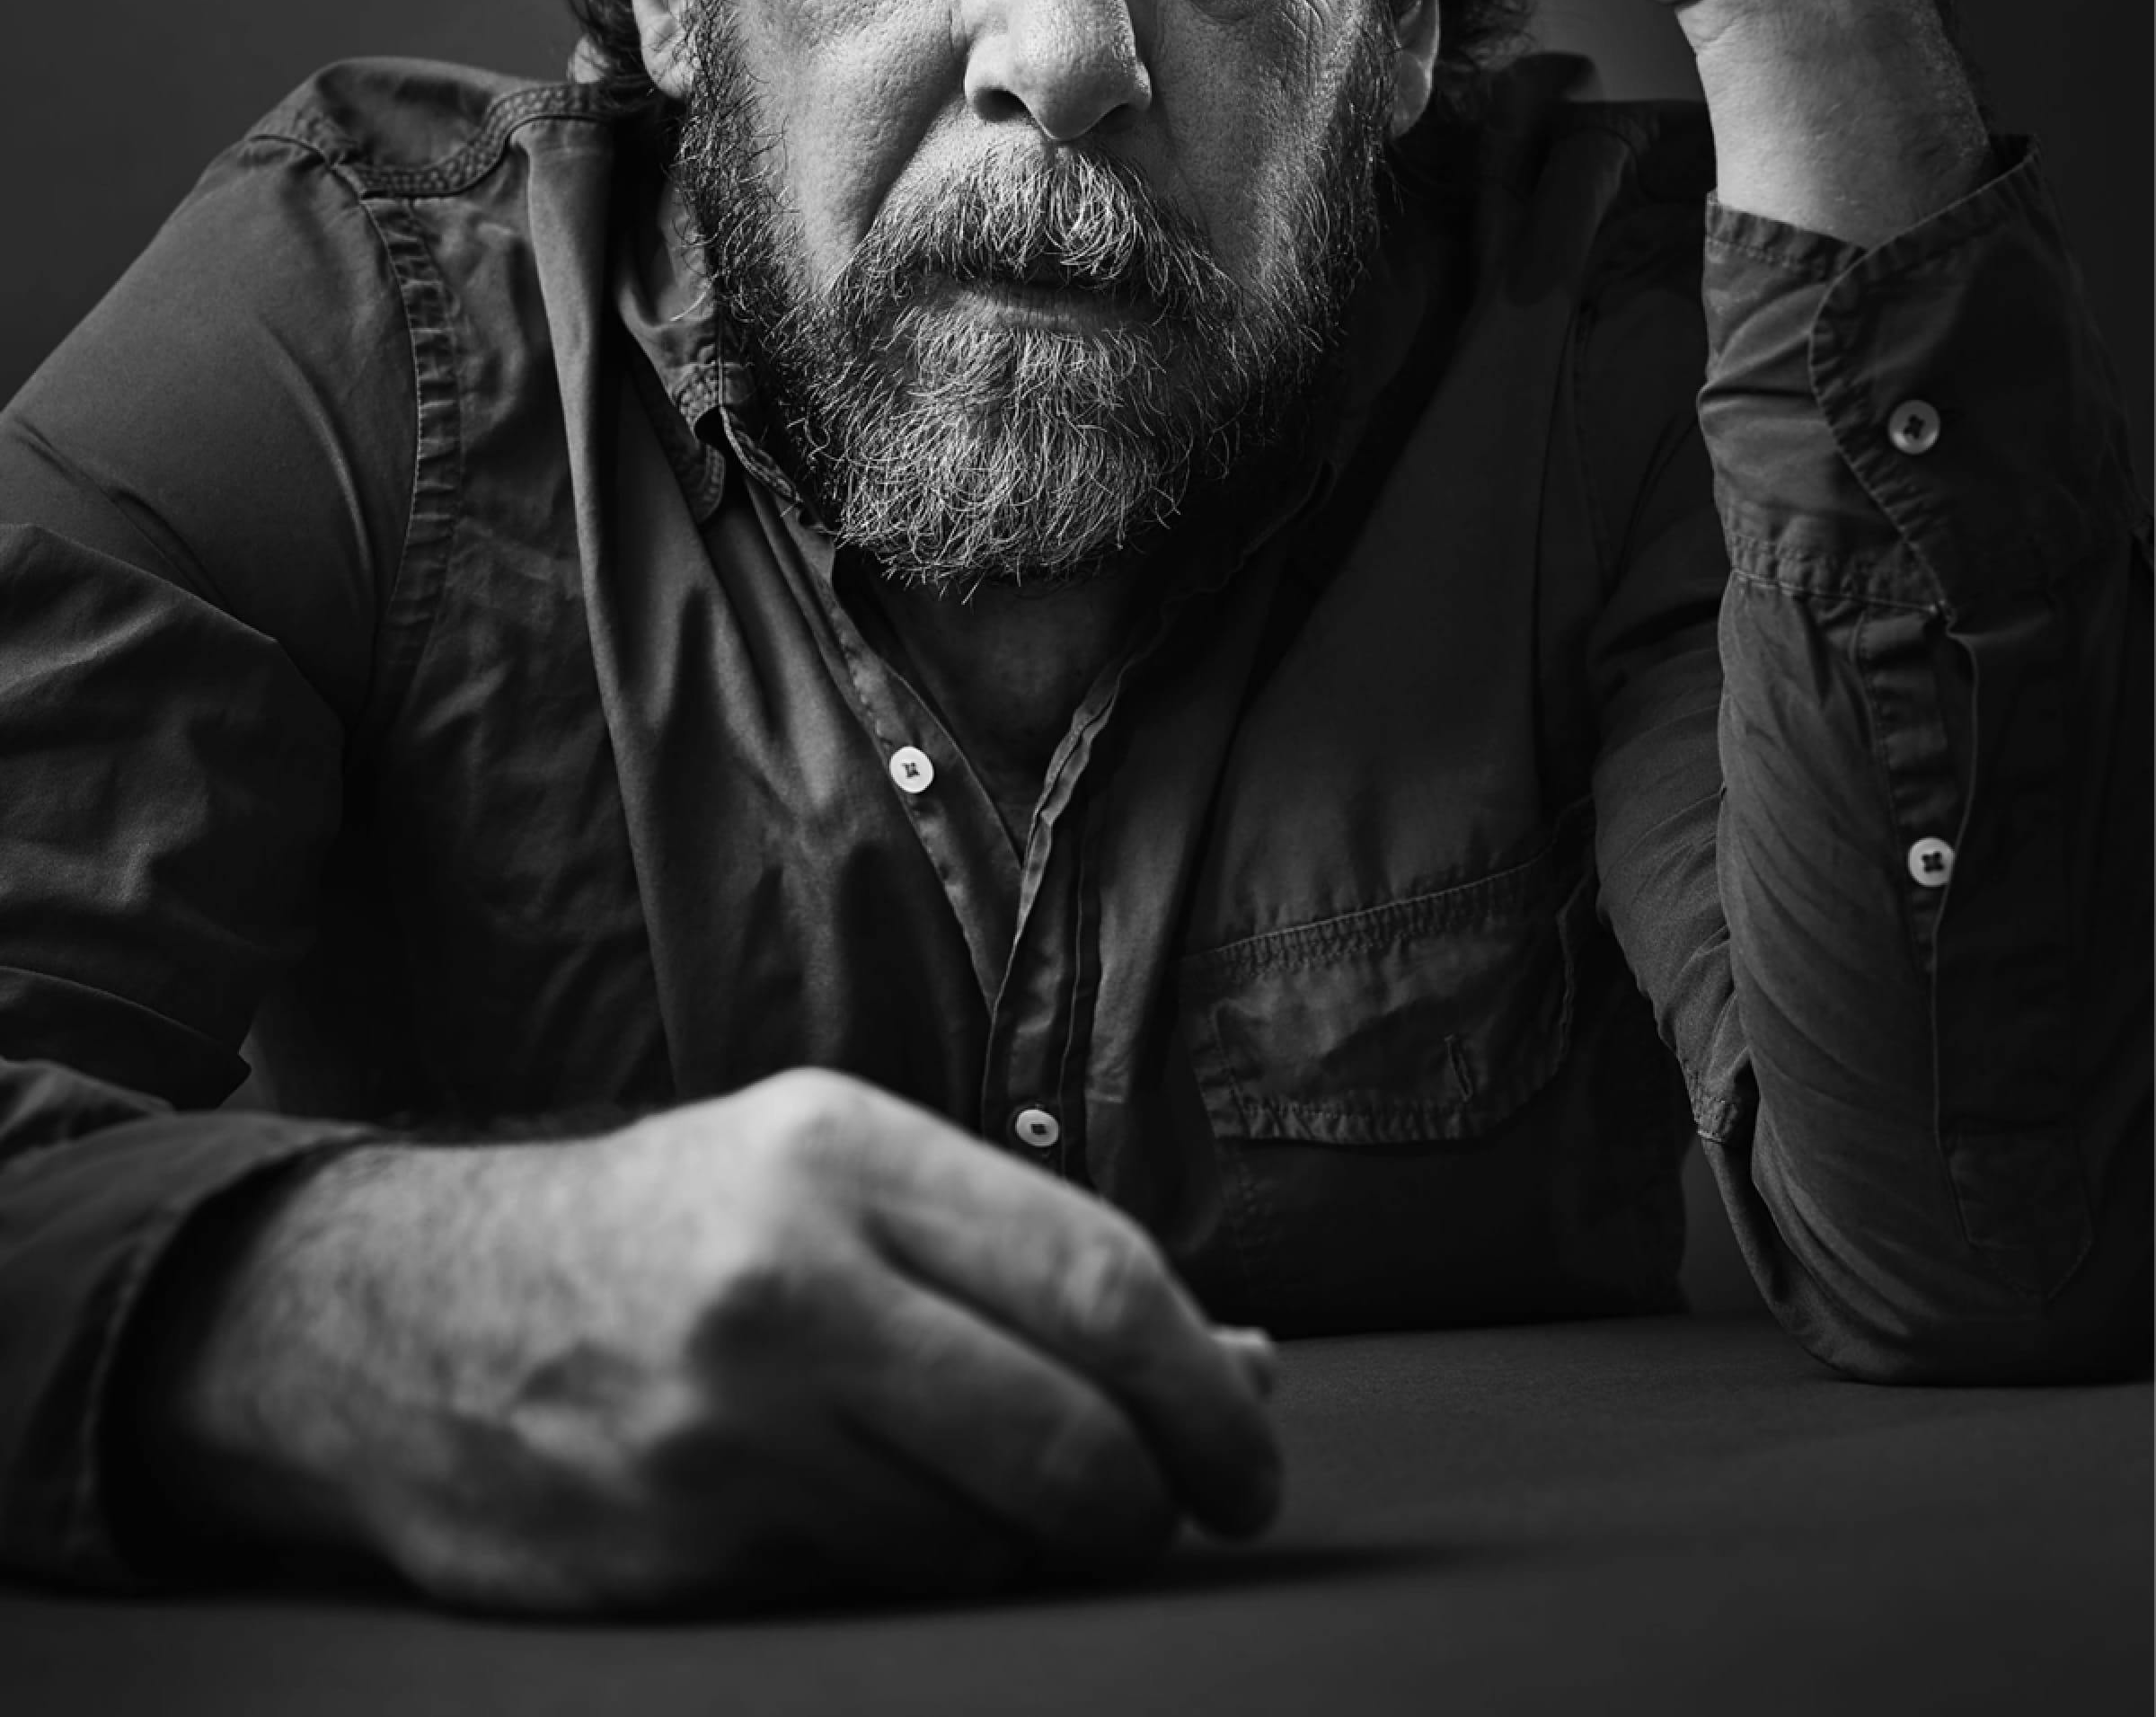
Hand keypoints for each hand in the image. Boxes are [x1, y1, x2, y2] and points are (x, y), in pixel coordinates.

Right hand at [129, 1070, 1281, 1611]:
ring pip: (987, 1541)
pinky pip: (882, 1597)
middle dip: (1159, 1498)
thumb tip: (1249, 1371)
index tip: (1253, 1454)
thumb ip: (1030, 1258)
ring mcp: (724, 1432)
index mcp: (840, 1153)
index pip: (1098, 1278)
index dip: (1209, 1388)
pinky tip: (898, 1523)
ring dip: (1041, 1543)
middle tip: (1185, 1513)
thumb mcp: (837, 1175)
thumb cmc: (671, 1229)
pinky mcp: (679, 1557)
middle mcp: (786, 1280)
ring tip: (1020, 1501)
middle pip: (1069, 1436)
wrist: (404, 1323)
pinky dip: (933, 1577)